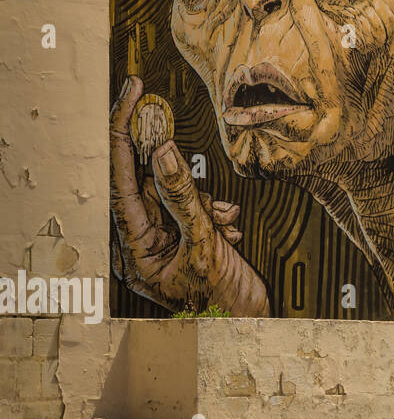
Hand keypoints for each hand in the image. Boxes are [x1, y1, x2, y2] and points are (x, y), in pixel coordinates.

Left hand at [109, 76, 268, 315]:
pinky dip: (215, 210)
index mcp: (132, 247)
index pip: (119, 175)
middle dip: (171, 163)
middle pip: (146, 178)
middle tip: (169, 121)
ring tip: (225, 222)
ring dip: (205, 198)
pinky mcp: (185, 239)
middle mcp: (141, 241)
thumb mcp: (203, 245)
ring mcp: (163, 241)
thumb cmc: (221, 303)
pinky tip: (230, 229)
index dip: (123, 128)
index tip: (131, 92)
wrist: (250, 326)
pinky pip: (194, 206)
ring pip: (176, 192)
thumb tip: (160, 152)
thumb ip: (183, 198)